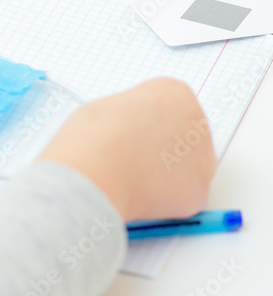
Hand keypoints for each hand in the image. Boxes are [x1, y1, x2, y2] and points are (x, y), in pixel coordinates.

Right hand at [38, 78, 215, 221]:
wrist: (95, 172)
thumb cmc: (92, 139)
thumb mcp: (104, 111)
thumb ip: (128, 118)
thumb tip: (128, 133)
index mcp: (174, 93)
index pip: (169, 108)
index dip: (146, 125)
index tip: (131, 136)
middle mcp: (197, 121)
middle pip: (183, 138)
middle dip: (161, 152)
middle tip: (131, 161)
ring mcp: (203, 157)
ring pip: (185, 170)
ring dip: (163, 176)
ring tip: (130, 179)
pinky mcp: (199, 189)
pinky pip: (181, 198)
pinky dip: (162, 202)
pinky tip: (138, 196)